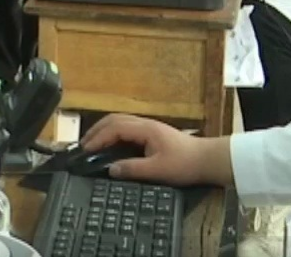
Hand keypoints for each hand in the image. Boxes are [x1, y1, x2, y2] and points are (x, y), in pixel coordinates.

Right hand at [81, 115, 232, 187]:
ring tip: (91, 144)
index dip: (98, 138)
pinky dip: (113, 134)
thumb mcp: (158, 170)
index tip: (85, 150)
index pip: (115, 128)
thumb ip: (133, 169)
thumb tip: (110, 169)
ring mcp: (149, 127)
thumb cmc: (184, 164)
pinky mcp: (152, 133)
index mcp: (145, 129)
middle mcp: (145, 124)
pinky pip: (126, 128)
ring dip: (103, 131)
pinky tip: (109, 145)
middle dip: (96, 131)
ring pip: (120, 122)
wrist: (207, 160)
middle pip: (114, 120)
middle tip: (82, 146)